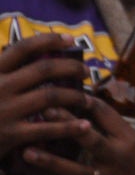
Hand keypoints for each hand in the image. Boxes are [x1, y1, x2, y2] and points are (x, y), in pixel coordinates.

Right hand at [0, 33, 93, 158]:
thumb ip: (4, 70)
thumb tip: (28, 50)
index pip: (22, 47)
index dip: (49, 40)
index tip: (70, 39)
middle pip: (44, 69)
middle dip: (71, 67)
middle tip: (86, 71)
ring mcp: (5, 111)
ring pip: (51, 96)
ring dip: (75, 96)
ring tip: (87, 98)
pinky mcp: (11, 135)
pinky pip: (47, 128)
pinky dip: (69, 127)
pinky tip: (84, 125)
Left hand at [22, 95, 134, 174]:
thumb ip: (131, 121)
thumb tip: (109, 105)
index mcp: (131, 139)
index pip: (108, 116)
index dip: (89, 103)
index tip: (72, 92)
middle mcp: (117, 157)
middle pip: (89, 140)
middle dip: (68, 124)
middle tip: (47, 110)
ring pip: (75, 170)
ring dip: (51, 161)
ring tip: (29, 152)